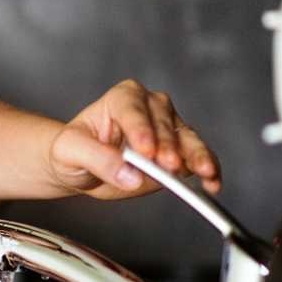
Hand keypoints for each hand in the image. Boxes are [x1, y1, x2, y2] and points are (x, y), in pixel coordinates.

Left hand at [46, 79, 220, 198]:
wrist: (81, 167)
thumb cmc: (73, 151)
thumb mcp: (70, 152)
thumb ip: (97, 159)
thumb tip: (129, 174)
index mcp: (122, 98)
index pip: (133, 110)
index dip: (140, 129)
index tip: (145, 150)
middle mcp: (150, 107)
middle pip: (164, 124)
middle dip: (167, 146)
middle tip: (167, 167)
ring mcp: (168, 128)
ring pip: (187, 139)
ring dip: (196, 156)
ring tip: (204, 172)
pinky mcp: (179, 152)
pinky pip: (197, 158)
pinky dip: (207, 170)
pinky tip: (212, 183)